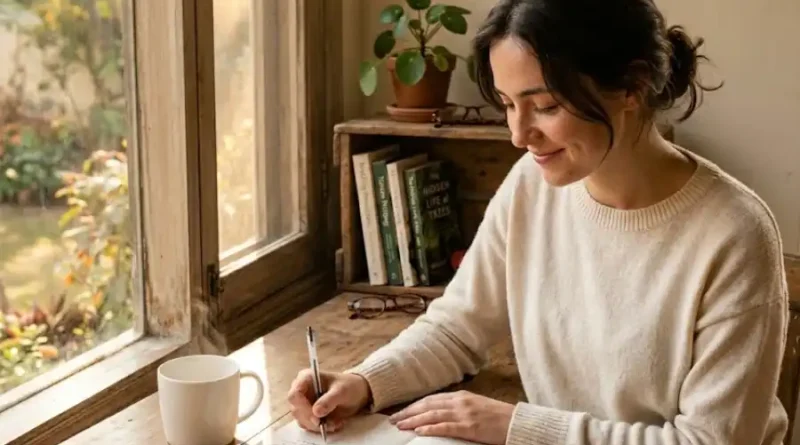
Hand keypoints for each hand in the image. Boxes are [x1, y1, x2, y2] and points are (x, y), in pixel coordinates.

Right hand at [287, 369, 371, 433]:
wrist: (357, 392)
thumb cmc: (348, 386)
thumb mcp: (342, 391)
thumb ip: (329, 400)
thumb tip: (316, 412)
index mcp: (306, 378)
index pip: (294, 395)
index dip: (302, 407)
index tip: (316, 417)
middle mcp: (301, 390)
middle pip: (296, 409)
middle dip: (311, 419)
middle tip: (326, 424)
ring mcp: (304, 402)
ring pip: (302, 420)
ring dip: (317, 425)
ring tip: (335, 422)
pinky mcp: (308, 413)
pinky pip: (309, 425)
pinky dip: (320, 428)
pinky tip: (333, 423)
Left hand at [389, 390, 513, 444]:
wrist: (516, 423)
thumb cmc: (498, 417)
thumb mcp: (476, 406)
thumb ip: (459, 406)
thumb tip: (440, 412)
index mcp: (461, 396)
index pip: (431, 399)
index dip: (415, 405)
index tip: (402, 412)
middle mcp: (460, 402)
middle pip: (428, 405)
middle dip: (409, 412)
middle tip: (393, 420)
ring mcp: (464, 414)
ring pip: (433, 415)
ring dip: (414, 420)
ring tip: (400, 426)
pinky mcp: (469, 427)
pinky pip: (446, 427)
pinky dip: (431, 428)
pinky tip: (419, 431)